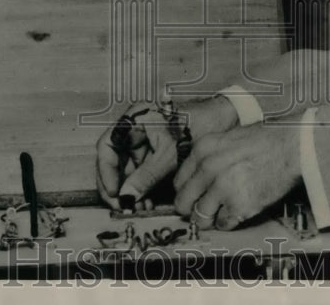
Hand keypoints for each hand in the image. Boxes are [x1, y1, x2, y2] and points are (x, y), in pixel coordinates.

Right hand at [95, 96, 239, 209]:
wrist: (223, 122)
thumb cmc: (197, 126)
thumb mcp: (169, 153)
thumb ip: (146, 176)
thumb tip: (126, 198)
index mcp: (134, 120)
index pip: (106, 146)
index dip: (106, 171)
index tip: (113, 193)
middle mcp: (135, 130)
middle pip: (114, 162)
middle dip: (119, 187)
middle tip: (123, 208)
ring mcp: (144, 143)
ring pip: (127, 171)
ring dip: (130, 192)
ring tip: (139, 209)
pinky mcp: (154, 155)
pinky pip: (141, 174)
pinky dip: (142, 189)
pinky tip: (146, 204)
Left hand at [172, 122, 300, 229]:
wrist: (291, 146)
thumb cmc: (265, 140)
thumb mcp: (228, 138)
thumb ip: (209, 156)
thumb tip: (198, 178)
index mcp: (203, 149)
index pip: (179, 182)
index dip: (186, 192)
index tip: (192, 197)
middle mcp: (208, 168)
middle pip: (183, 202)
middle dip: (191, 209)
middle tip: (200, 211)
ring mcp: (223, 188)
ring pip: (200, 217)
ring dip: (208, 219)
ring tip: (218, 214)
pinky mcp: (239, 205)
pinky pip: (223, 223)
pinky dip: (228, 221)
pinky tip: (237, 211)